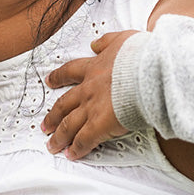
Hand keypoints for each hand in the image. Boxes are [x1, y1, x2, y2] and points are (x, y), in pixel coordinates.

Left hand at [41, 30, 137, 158]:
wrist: (148, 72)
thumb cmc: (141, 56)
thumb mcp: (122, 39)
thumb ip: (107, 41)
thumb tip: (94, 43)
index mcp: (94, 68)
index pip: (70, 72)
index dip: (58, 77)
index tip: (50, 81)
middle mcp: (88, 89)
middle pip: (63, 104)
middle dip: (53, 116)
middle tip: (44, 124)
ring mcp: (91, 108)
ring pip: (68, 125)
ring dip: (59, 136)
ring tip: (52, 145)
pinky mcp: (99, 125)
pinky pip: (84, 140)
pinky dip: (76, 149)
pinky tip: (71, 155)